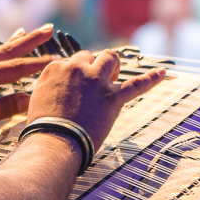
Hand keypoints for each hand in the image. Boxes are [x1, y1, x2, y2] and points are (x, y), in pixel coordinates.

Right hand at [25, 49, 165, 150]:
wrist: (54, 142)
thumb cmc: (42, 126)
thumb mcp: (36, 97)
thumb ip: (47, 83)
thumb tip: (56, 81)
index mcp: (57, 68)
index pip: (70, 62)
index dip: (74, 74)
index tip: (73, 86)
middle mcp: (78, 69)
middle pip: (89, 56)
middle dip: (92, 65)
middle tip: (92, 83)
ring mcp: (98, 82)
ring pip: (110, 58)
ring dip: (113, 63)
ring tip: (114, 74)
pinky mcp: (113, 98)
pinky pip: (137, 85)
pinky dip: (152, 78)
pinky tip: (163, 72)